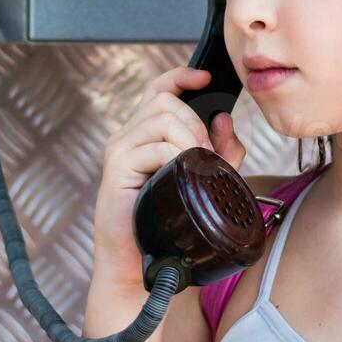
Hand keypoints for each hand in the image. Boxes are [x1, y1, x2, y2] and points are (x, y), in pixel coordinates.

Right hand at [90, 67, 246, 292]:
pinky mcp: (116, 169)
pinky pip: (154, 146)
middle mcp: (128, 137)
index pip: (159, 89)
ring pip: (161, 118)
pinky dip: (176, 155)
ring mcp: (119, 151)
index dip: (181, 76)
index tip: (206, 78)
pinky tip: (182, 173)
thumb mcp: (204, 181)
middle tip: (207, 152)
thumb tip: (225, 119)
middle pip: (164, 100)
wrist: (139, 265)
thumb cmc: (168, 224)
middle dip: (194, 121)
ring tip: (196, 164)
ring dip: (189, 137)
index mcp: (144, 135)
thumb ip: (220, 151)